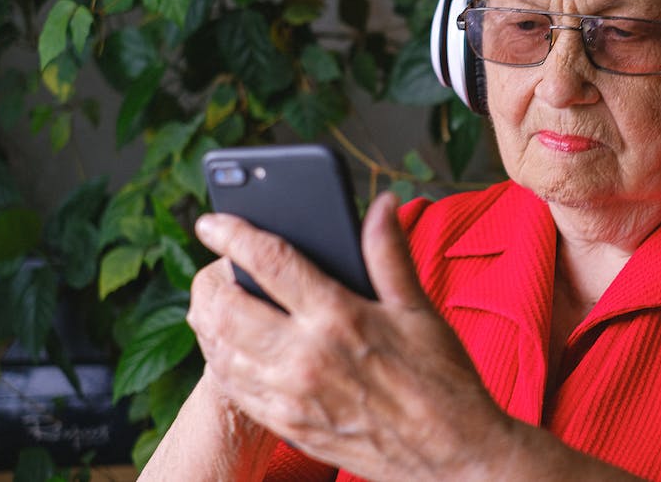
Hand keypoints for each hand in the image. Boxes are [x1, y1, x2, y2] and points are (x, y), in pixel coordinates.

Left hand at [187, 192, 517, 479]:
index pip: (268, 261)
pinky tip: (232, 346)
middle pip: (226, 306)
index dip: (233, 233)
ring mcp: (290, 396)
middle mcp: (305, 357)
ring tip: (217, 300)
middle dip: (209, 278)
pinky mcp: (287, 425)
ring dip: (209, 319)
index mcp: (339, 317)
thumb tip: (382, 206)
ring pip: (220, 348)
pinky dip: (221, 360)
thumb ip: (389, 253)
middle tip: (213, 264)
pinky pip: (232, 388)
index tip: (214, 221)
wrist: (452, 455)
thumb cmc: (441, 381)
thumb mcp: (418, 309)